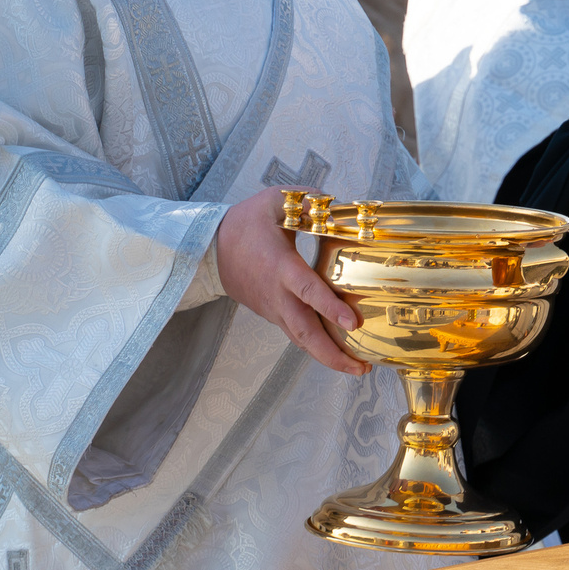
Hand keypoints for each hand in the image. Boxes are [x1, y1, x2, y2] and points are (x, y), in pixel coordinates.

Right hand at [215, 186, 366, 374]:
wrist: (208, 248)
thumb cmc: (245, 223)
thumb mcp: (275, 200)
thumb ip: (308, 200)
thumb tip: (338, 204)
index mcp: (281, 267)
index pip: (307, 290)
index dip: (330, 307)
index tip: (352, 323)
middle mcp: (277, 294)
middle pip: (304, 331)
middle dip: (331, 354)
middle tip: (360, 368)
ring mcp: (272, 308)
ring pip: (300, 339)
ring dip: (327, 357)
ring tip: (357, 369)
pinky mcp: (272, 313)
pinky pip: (295, 333)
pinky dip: (315, 345)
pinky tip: (338, 352)